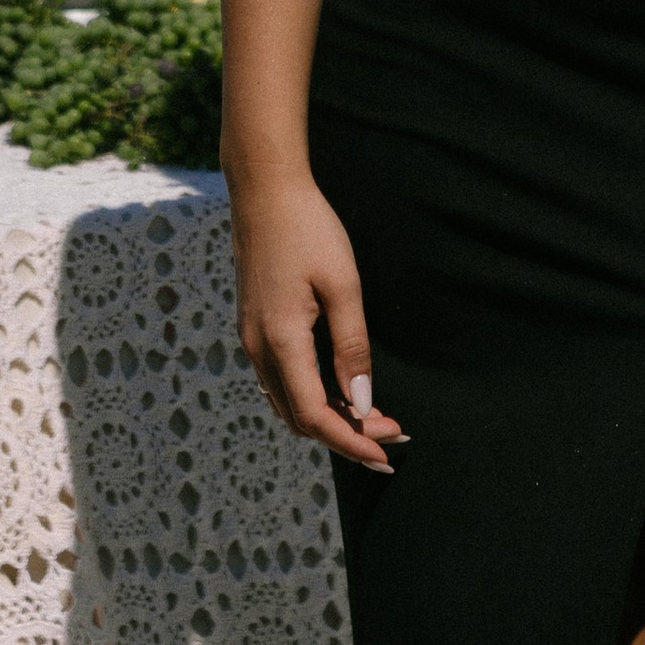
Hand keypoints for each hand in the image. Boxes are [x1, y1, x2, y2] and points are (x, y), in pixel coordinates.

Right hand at [232, 168, 406, 470]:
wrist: (264, 191)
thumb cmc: (308, 229)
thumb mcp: (342, 283)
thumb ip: (352, 346)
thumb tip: (362, 404)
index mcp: (280, 340)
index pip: (315, 416)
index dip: (351, 441)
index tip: (387, 453)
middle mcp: (258, 349)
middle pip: (300, 418)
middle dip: (346, 435)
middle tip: (393, 434)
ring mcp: (251, 340)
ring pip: (288, 404)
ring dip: (329, 420)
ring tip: (373, 419)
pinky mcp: (253, 328)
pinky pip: (280, 382)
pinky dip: (311, 398)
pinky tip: (340, 392)